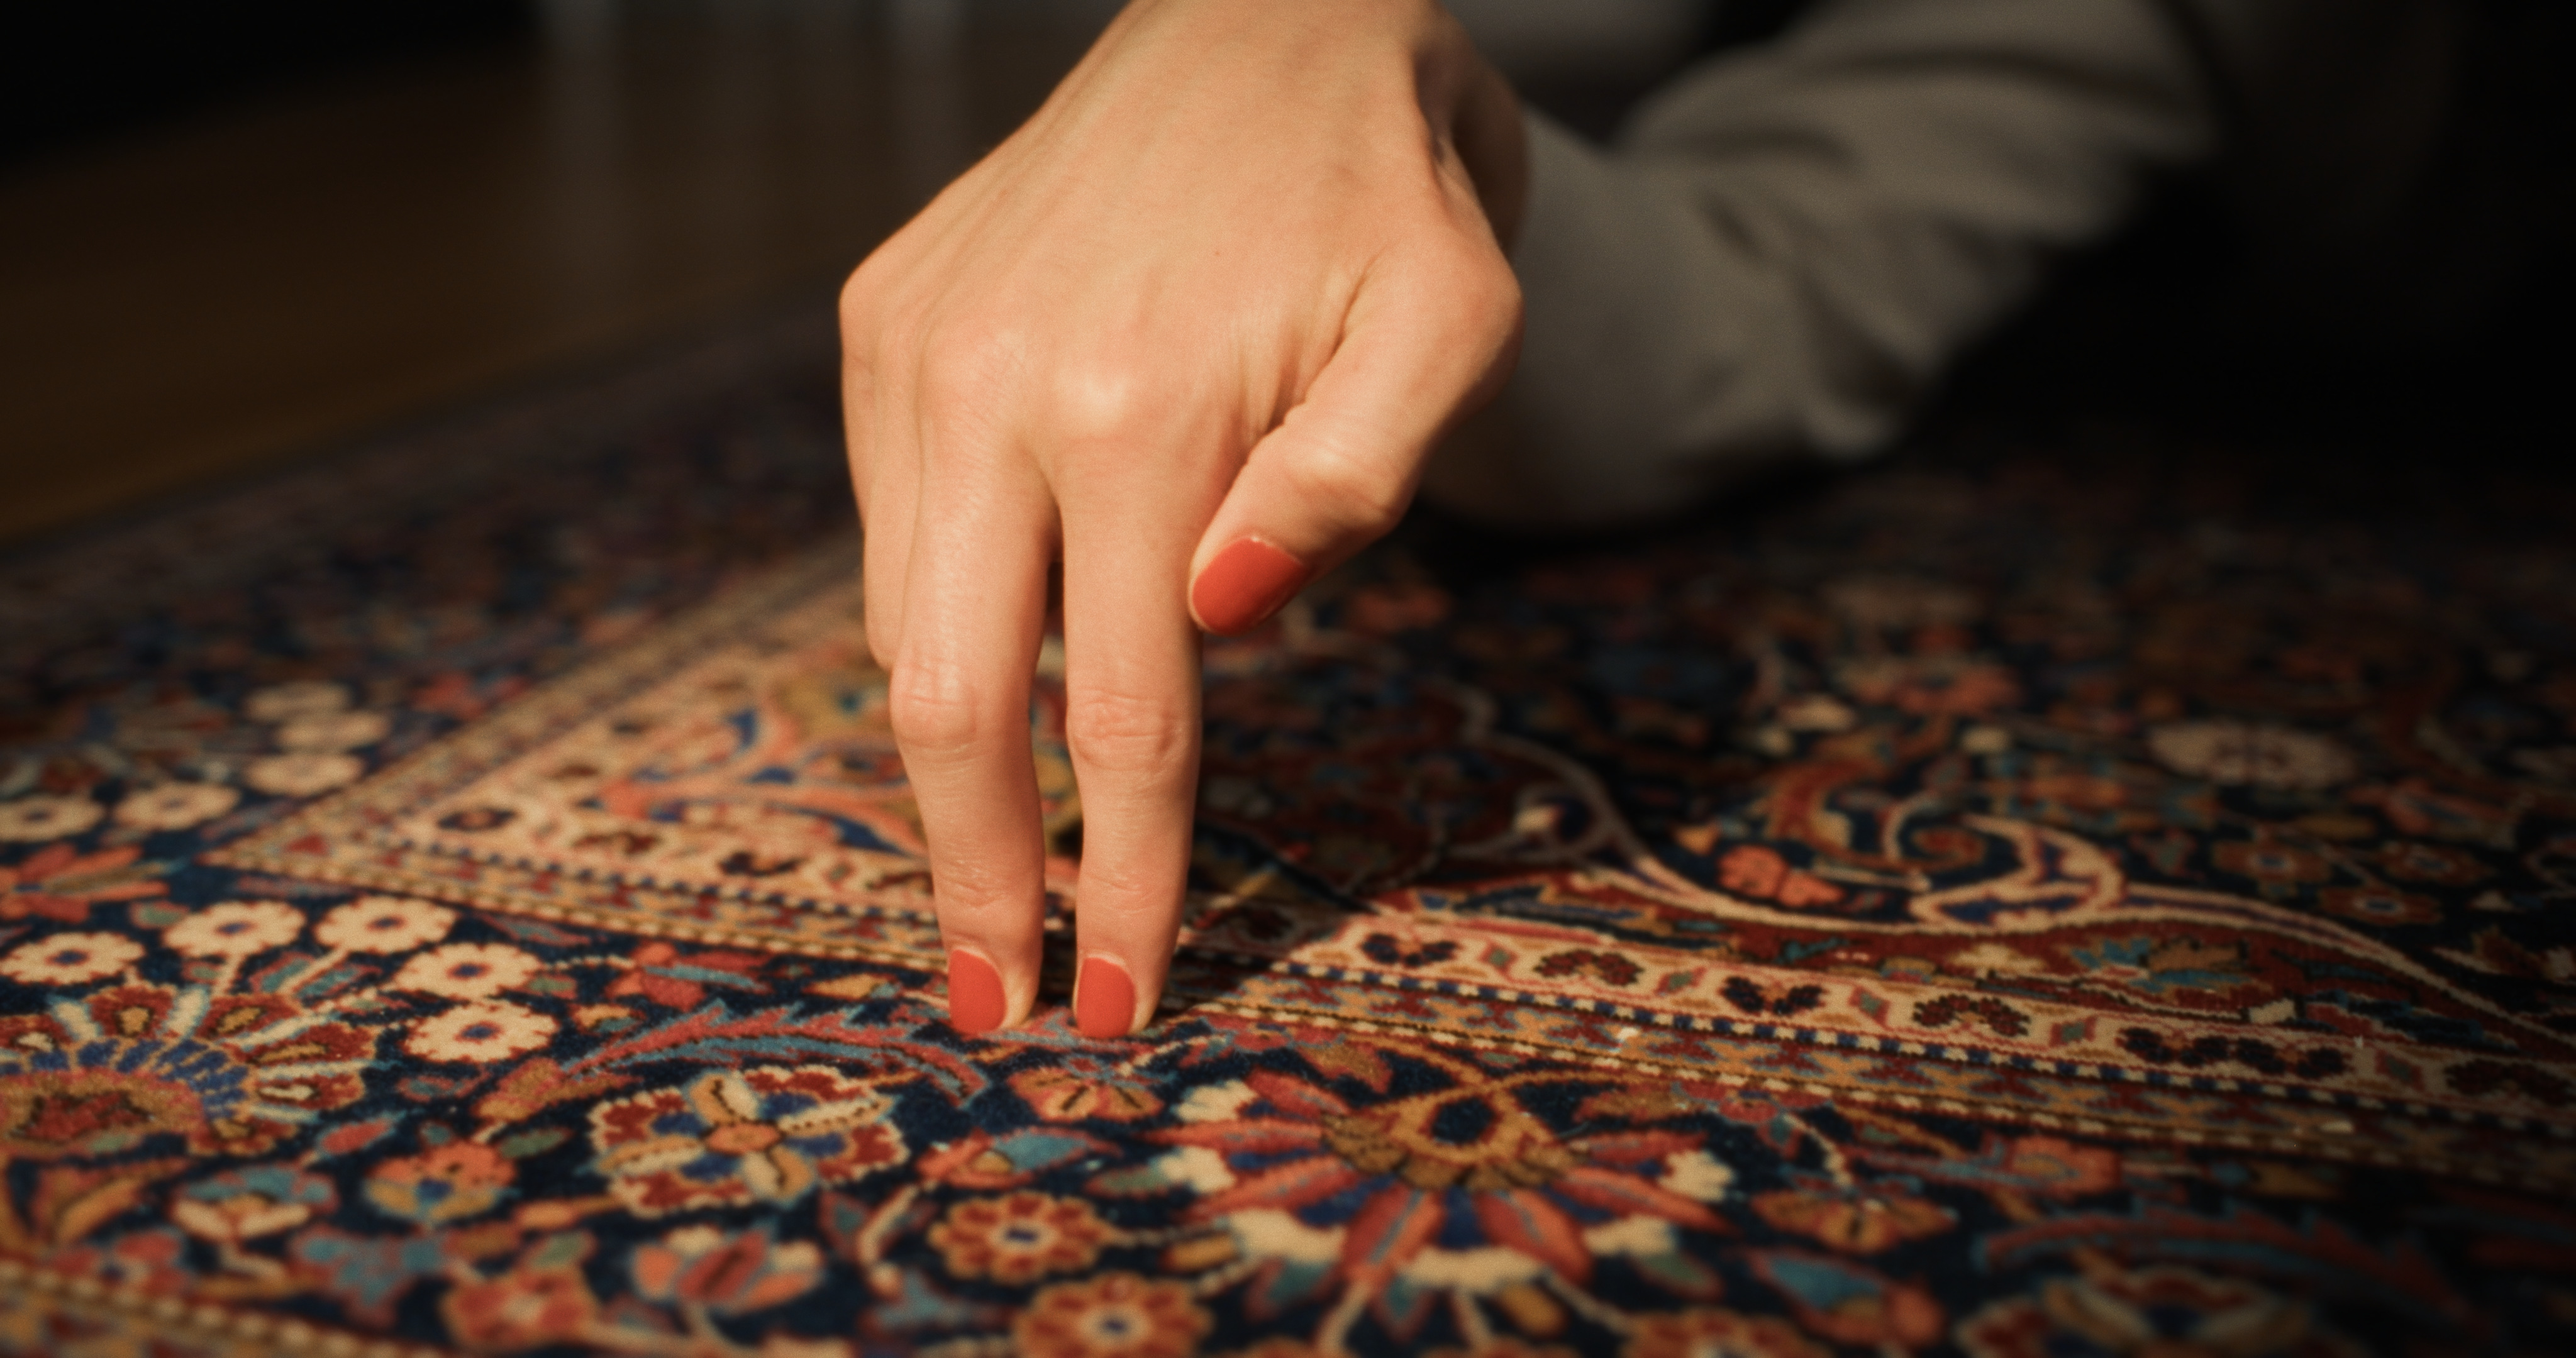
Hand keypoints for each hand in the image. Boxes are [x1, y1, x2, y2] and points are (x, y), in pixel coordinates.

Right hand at [841, 0, 1524, 1035]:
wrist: (1272, 12)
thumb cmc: (1392, 188)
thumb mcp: (1453, 321)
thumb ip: (1350, 478)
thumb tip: (1219, 620)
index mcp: (1136, 406)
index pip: (1120, 715)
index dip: (1123, 878)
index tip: (1111, 1002)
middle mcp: (986, 380)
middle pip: (945, 701)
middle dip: (975, 875)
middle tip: (993, 1002)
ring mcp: (913, 343)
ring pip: (895, 620)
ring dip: (950, 762)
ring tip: (999, 864)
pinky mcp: (882, 313)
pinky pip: (888, 523)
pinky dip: (933, 625)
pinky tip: (994, 670)